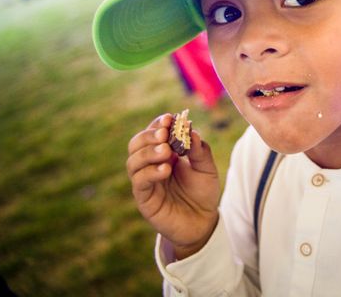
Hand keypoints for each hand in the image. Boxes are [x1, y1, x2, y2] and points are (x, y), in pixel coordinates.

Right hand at [127, 114, 219, 257]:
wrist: (203, 222)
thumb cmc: (202, 192)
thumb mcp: (207, 168)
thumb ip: (200, 151)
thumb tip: (192, 130)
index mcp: (165, 152)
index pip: (154, 132)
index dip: (159, 123)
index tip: (170, 118)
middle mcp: (151, 164)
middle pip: (136, 143)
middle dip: (148, 135)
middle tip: (165, 134)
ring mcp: (145, 181)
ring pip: (133, 161)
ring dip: (148, 152)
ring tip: (166, 151)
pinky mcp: (144, 199)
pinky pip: (139, 182)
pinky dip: (150, 172)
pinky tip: (166, 169)